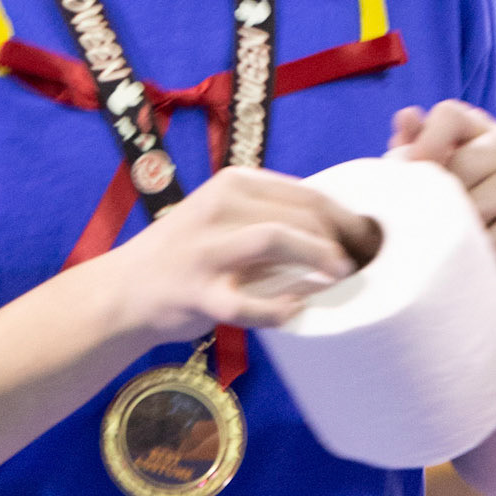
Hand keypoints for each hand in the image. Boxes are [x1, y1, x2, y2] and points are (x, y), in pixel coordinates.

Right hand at [106, 166, 380, 340]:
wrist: (126, 291)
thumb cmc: (190, 254)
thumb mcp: (226, 217)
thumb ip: (273, 216)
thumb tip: (344, 231)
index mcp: (234, 183)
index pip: (308, 193)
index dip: (347, 218)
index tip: (369, 242)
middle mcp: (220, 207)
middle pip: (300, 213)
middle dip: (342, 239)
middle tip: (363, 266)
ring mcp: (207, 250)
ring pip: (277, 239)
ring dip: (318, 256)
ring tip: (342, 276)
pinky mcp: (199, 293)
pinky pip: (248, 303)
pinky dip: (278, 308)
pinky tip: (295, 312)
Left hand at [388, 100, 495, 296]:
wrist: (477, 268)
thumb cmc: (444, 214)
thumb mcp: (419, 181)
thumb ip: (409, 150)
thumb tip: (408, 115)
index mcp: (473, 125)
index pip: (450, 115)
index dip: (427, 142)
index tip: (411, 171)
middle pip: (466, 162)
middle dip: (444, 199)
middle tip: (433, 222)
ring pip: (483, 200)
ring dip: (463, 227)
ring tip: (454, 238)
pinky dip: (485, 246)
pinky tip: (477, 251)